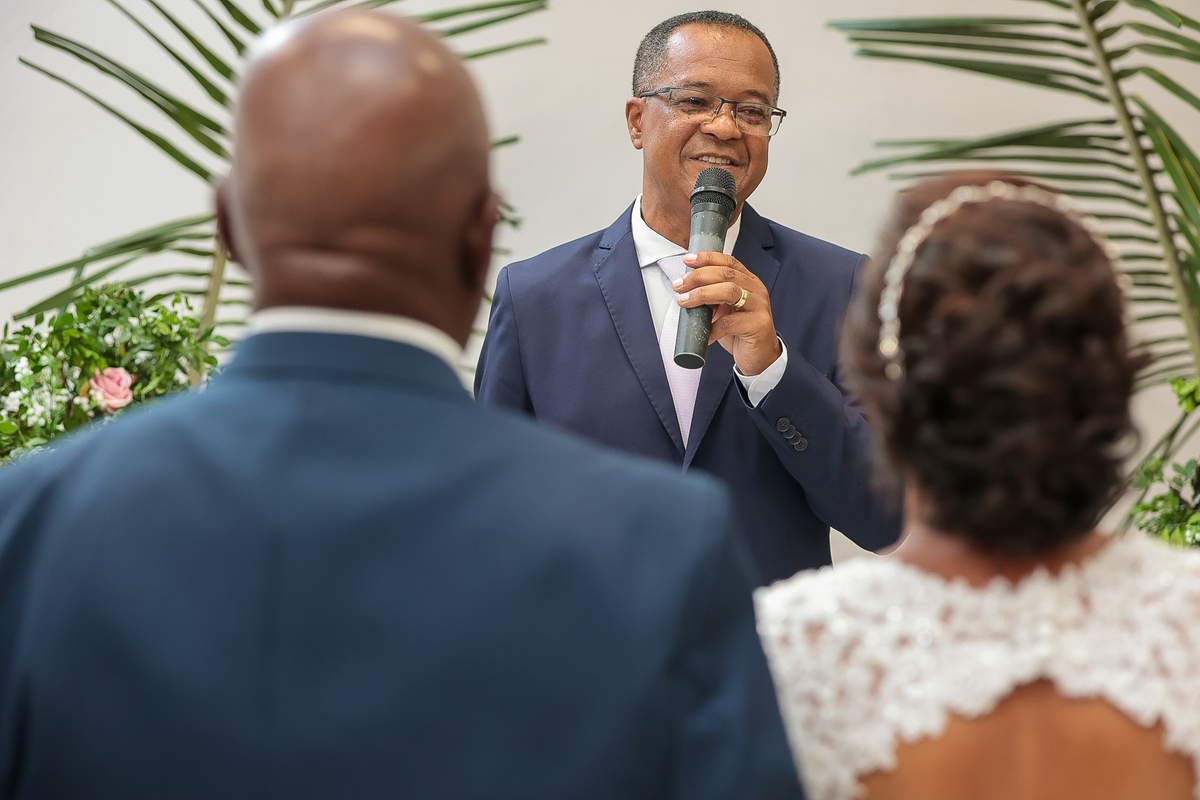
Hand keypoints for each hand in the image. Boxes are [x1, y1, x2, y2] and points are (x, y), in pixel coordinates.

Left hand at [673, 252, 781, 375]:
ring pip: (729, 291)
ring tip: (684, 301)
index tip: (687, 259)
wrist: (760, 356)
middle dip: (698, 276)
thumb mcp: (725, 309)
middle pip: (726, 274)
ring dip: (702, 294)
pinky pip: (729, 323)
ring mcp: (759, 307)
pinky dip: (712, 328)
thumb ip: (712, 297)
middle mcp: (756, 290)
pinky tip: (704, 335)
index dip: (707, 258)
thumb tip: (685, 289)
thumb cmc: (741, 332)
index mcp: (749, 282)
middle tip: (679, 285)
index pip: (729, 262)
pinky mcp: (758, 325)